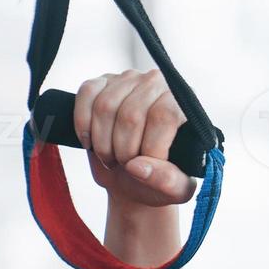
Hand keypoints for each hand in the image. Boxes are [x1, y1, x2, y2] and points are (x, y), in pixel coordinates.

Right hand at [74, 69, 196, 207]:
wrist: (135, 177)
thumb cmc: (160, 178)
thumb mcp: (176, 189)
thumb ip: (167, 180)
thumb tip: (137, 166)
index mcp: (185, 105)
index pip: (163, 116)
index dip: (150, 147)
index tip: (147, 166)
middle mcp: (159, 84)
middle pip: (131, 114)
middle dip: (123, 149)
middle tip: (125, 165)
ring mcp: (129, 79)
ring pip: (106, 107)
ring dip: (102, 141)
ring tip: (111, 156)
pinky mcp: (102, 81)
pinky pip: (86, 94)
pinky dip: (83, 124)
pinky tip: (90, 141)